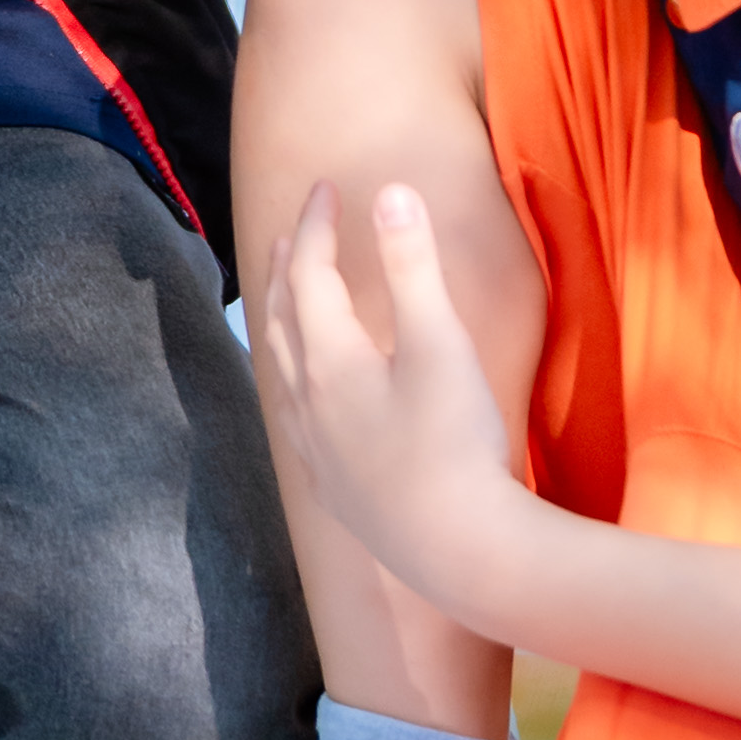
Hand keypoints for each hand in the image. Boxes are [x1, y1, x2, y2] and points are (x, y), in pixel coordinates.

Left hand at [259, 178, 526, 621]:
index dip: (318, 227)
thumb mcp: (440, 343)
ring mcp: (317, 451)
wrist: (459, 551)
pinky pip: (295, 421)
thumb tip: (391, 191)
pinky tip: (306, 400)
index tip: (326, 188)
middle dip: (289, 269)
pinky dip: (293, 386)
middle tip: (296, 233)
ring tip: (285, 301)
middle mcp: (308, 403)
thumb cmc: (455, 443)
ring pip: (281, 372)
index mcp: (329, 359)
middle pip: (284, 319)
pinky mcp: (335, 489)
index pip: (310, 275)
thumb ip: (413, 266)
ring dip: (281, 324)